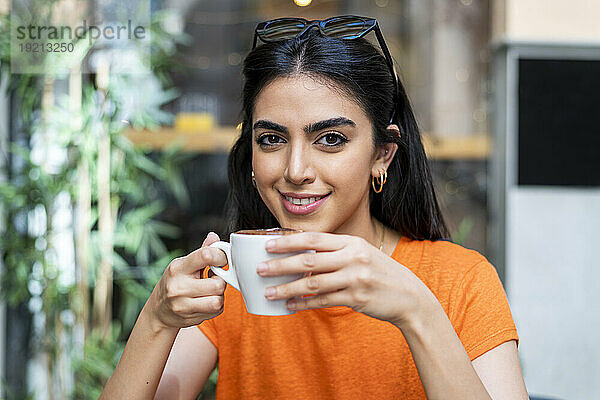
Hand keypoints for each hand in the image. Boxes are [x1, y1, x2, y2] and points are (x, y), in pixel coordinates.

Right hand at [149, 232, 227, 330]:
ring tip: (210, 291)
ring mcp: (182, 305)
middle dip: (220, 281)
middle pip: (217, 284)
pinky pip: (216, 311)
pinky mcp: (190, 318)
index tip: (221, 259)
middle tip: (213, 279)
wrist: (159, 311)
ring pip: (217, 300)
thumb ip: (202, 252)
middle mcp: (178, 287)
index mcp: (178, 268)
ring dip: (219, 296)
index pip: (205, 255)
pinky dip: (216, 306)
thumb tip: (214, 237)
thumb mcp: (184, 265)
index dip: (220, 256)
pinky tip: (206, 301)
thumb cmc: (175, 283)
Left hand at [258, 232, 428, 325]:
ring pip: (312, 284)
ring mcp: (355, 279)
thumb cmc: (380, 273)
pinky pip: (323, 301)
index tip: (268, 245)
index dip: (288, 242)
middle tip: (259, 269)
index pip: (314, 239)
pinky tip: (290, 305)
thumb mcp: (362, 253)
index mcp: (351, 242)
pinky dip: (304, 303)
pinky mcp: (356, 298)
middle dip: (280, 265)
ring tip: (269, 292)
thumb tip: (301, 254)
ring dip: (287, 288)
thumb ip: (336, 251)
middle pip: (308, 261)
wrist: (410, 296)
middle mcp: (353, 258)